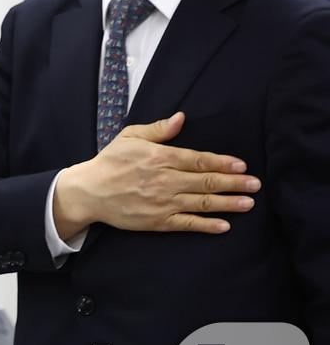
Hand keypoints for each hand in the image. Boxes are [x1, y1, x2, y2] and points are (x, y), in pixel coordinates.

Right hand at [52, 113, 258, 238]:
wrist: (89, 191)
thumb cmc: (110, 162)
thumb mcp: (130, 137)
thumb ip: (158, 129)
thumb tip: (181, 118)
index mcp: (159, 157)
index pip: (198, 160)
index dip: (222, 162)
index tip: (241, 165)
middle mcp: (165, 180)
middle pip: (206, 181)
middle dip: (233, 183)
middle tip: (255, 184)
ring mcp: (162, 202)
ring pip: (202, 202)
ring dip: (227, 203)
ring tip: (248, 203)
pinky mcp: (158, 221)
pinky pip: (187, 224)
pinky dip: (207, 225)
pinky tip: (224, 225)